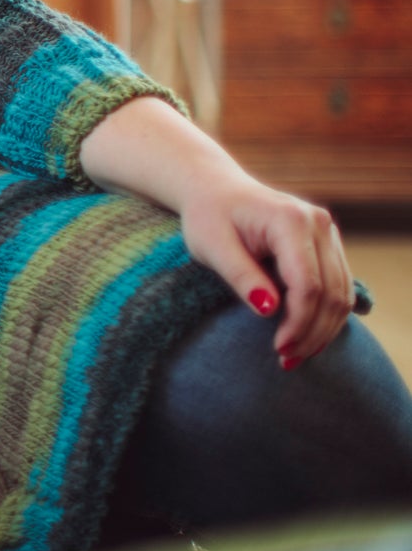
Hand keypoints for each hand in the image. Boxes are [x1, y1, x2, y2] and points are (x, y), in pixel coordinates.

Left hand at [180, 178, 354, 366]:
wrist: (214, 190)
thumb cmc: (208, 216)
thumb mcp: (211, 246)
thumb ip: (241, 276)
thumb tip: (269, 310)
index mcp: (290, 220)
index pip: (308, 284)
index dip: (298, 322)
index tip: (279, 349)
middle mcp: (318, 224)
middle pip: (331, 293)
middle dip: (312, 333)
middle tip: (287, 360)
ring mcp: (328, 233)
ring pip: (342, 294)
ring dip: (324, 329)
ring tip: (296, 355)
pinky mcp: (328, 245)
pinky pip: (338, 287)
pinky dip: (327, 315)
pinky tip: (306, 336)